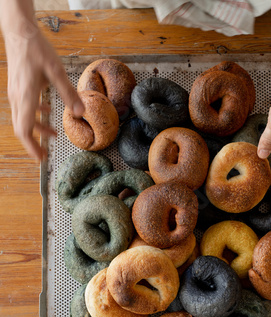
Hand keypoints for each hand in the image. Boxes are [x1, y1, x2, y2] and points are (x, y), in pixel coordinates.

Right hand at [5, 25, 83, 159]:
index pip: (24, 130)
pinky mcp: (19, 88)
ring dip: (38, 129)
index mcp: (26, 97)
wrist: (19, 31)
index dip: (31, 146)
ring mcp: (16, 93)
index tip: (41, 158)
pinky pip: (25, 108)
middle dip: (34, 143)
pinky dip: (36, 115)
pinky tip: (48, 113)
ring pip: (24, 119)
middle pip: (22, 129)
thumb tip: (81, 112)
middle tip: (45, 155)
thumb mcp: (56, 71)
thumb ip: (69, 93)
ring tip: (53, 136)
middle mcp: (18, 98)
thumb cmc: (36, 48)